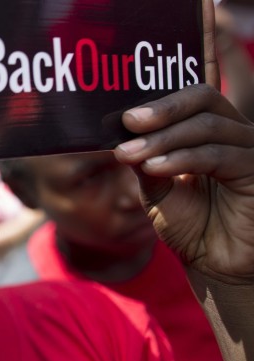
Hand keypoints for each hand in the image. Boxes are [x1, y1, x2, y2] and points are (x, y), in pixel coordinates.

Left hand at [113, 0, 253, 284]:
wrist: (213, 263)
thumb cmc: (189, 224)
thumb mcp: (157, 188)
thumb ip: (145, 159)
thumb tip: (121, 134)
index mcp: (210, 132)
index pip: (193, 97)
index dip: (164, 95)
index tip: (126, 110)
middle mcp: (234, 134)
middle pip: (204, 100)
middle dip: (162, 110)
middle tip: (128, 121)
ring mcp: (249, 150)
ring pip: (206, 127)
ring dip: (162, 140)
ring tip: (129, 154)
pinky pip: (217, 155)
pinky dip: (181, 158)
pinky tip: (153, 167)